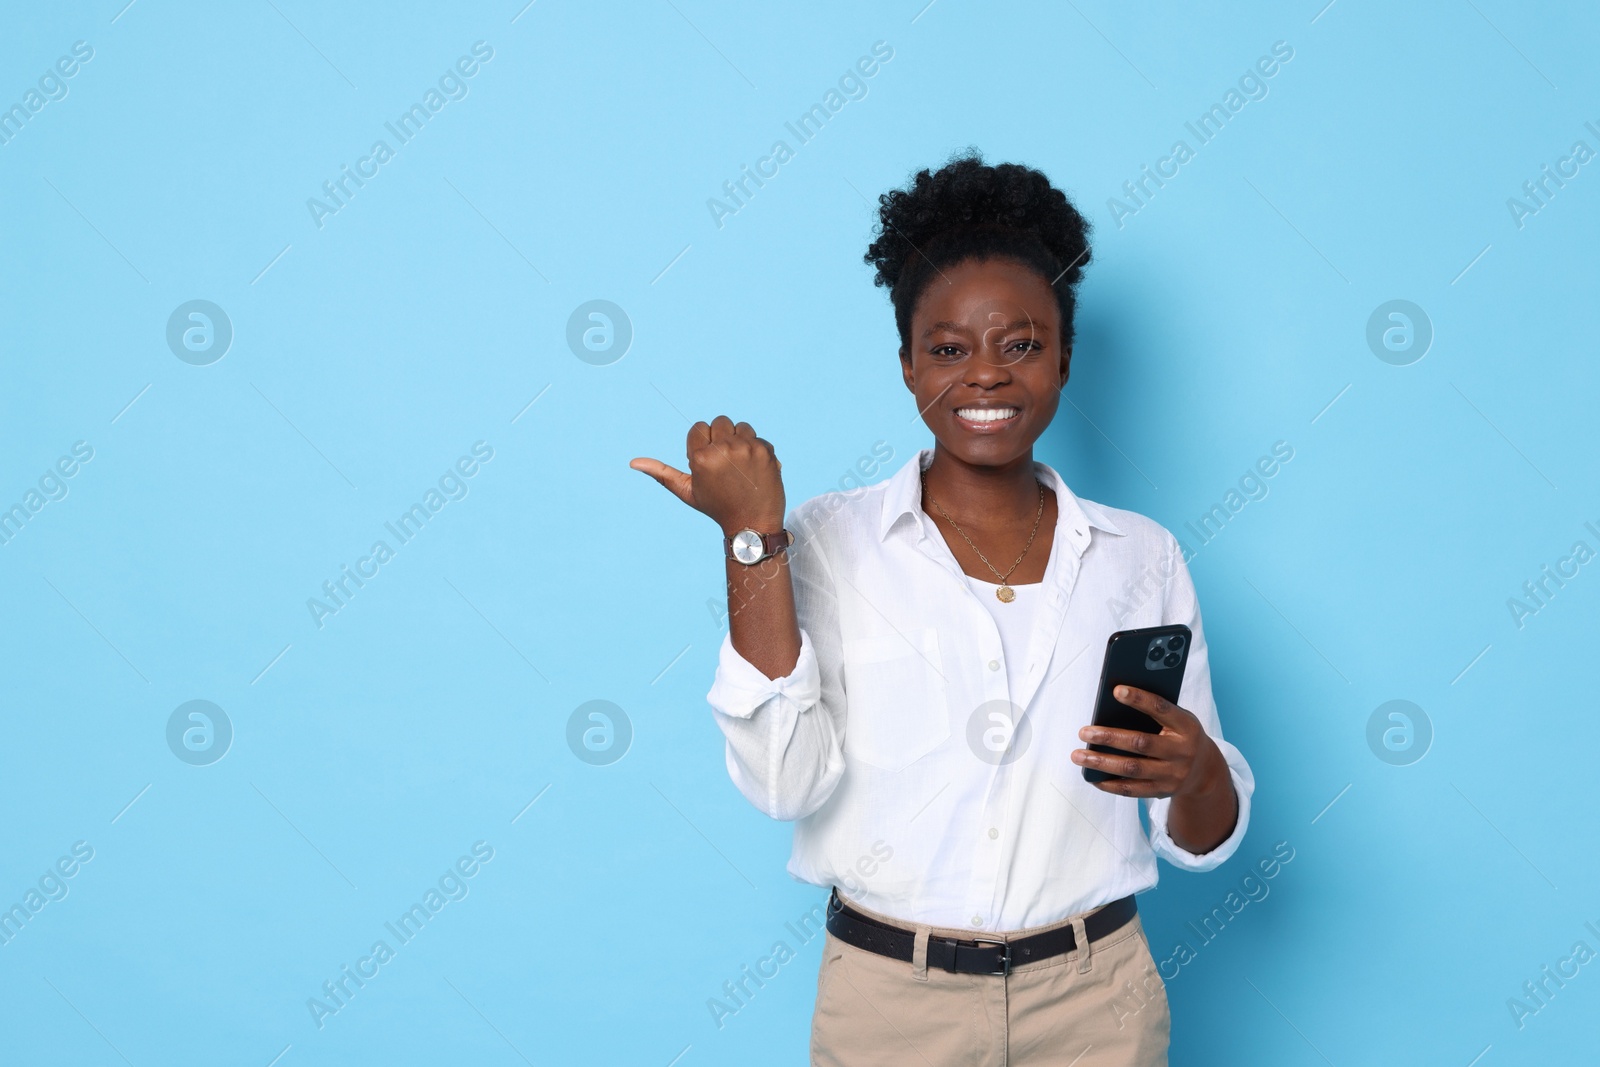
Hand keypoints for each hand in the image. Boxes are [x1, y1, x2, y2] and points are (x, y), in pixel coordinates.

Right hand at [630, 415, 785, 535]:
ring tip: (740, 466)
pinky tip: (754, 470)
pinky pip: (758, 437)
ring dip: (740, 441)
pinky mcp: (765, 451)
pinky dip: (757, 450)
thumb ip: (662, 473)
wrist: (753, 524)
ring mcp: (746, 449)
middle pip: (720, 422)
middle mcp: (723, 450)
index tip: (710, 462)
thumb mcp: (687, 491)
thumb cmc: (717, 507)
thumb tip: (633, 462)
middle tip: (726, 463)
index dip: (704, 444)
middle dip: (721, 438)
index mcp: (700, 458)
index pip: (698, 428)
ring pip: (740, 426)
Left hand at [1071, 685, 1228, 798]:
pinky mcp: (1163, 791)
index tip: (1116, 690)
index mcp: (1187, 726)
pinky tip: (1092, 777)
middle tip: (1084, 732)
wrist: (1205, 771)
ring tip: (1079, 755)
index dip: (1140, 699)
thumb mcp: (1178, 719)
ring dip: (1102, 763)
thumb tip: (1116, 700)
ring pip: (1133, 769)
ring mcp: (1173, 774)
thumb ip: (1155, 712)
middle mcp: (1182, 752)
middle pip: (1142, 743)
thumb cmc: (1181, 735)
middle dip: (1109, 737)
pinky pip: (1133, 790)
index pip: (1162, 709)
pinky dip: (1110, 784)